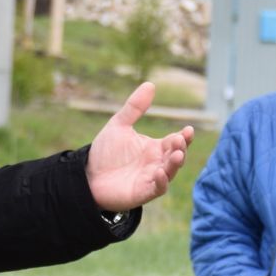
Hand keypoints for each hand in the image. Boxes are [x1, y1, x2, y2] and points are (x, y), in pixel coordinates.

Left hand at [87, 83, 193, 212]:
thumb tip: (150, 84)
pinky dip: (161, 181)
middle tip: (180, 139)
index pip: (175, 141)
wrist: (87, 175)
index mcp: (155, 148)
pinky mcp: (143, 192)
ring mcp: (152, 178)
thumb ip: (135, 107)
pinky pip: (158, 188)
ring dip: (175, 164)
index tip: (188, 129)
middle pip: (176, 156)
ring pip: (170, 172)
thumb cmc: (105, 152)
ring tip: (177, 154)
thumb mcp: (119, 125)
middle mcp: (157, 163)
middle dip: (181, 148)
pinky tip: (159, 172)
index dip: (184, 136)